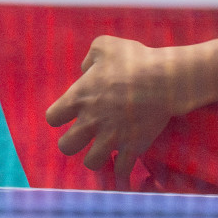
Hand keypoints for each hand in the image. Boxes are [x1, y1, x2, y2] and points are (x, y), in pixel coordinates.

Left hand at [43, 36, 187, 187]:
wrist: (165, 79)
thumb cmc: (134, 59)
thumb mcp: (104, 46)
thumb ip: (88, 58)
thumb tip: (85, 70)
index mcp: (79, 98)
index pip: (52, 118)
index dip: (59, 117)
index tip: (69, 115)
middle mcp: (90, 121)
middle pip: (66, 147)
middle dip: (72, 143)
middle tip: (83, 137)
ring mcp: (111, 137)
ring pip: (91, 163)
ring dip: (96, 158)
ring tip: (103, 151)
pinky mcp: (133, 147)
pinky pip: (121, 170)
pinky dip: (122, 170)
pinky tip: (124, 164)